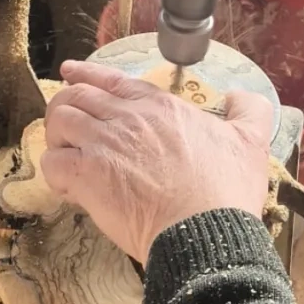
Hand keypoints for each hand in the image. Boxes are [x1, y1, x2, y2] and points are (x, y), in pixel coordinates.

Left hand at [41, 60, 272, 264]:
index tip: (71, 72)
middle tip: (66, 126)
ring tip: (65, 154)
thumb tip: (240, 96)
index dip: (87, 74)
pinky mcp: (87, 177)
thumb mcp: (251, 141)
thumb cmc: (226, 192)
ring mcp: (104, 145)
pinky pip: (52, 162)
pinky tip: (67, 187)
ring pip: (59, 121)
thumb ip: (249, 111)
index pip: (112, 79)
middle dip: (66, 106)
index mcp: (161, 106)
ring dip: (56, 137)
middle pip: (77, 95)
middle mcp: (127, 118)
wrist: (205, 231)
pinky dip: (54, 172)